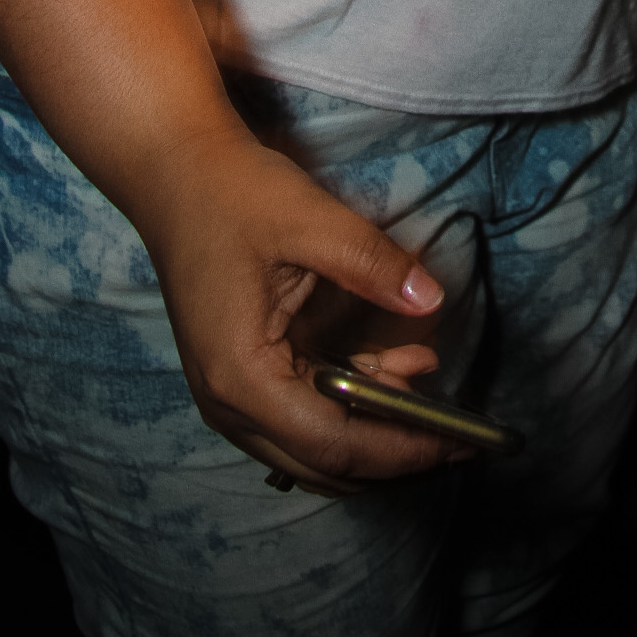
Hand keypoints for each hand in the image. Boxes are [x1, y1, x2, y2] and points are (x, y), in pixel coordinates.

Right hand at [141, 131, 461, 498]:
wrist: (176, 174)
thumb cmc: (233, 194)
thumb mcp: (309, 219)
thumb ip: (372, 264)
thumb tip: (431, 301)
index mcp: (242, 376)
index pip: (334, 444)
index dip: (402, 448)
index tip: (460, 440)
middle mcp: (230, 403)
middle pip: (324, 463)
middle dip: (395, 452)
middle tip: (461, 431)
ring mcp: (230, 395)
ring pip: (316, 445)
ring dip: (375, 425)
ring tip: (429, 376)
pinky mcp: (241, 377)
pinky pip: (303, 412)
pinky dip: (353, 401)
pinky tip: (396, 366)